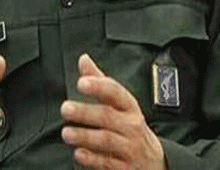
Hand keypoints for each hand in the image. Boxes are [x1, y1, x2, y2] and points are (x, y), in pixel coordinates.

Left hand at [60, 54, 165, 169]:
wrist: (153, 160)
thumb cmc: (129, 126)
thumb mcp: (119, 104)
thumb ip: (100, 82)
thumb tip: (84, 60)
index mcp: (128, 106)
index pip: (116, 92)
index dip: (99, 86)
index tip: (82, 83)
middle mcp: (131, 126)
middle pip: (108, 116)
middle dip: (85, 112)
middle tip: (66, 109)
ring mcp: (130, 147)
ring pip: (107, 140)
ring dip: (85, 136)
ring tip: (67, 133)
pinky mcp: (125, 168)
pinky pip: (108, 163)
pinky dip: (92, 159)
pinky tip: (78, 153)